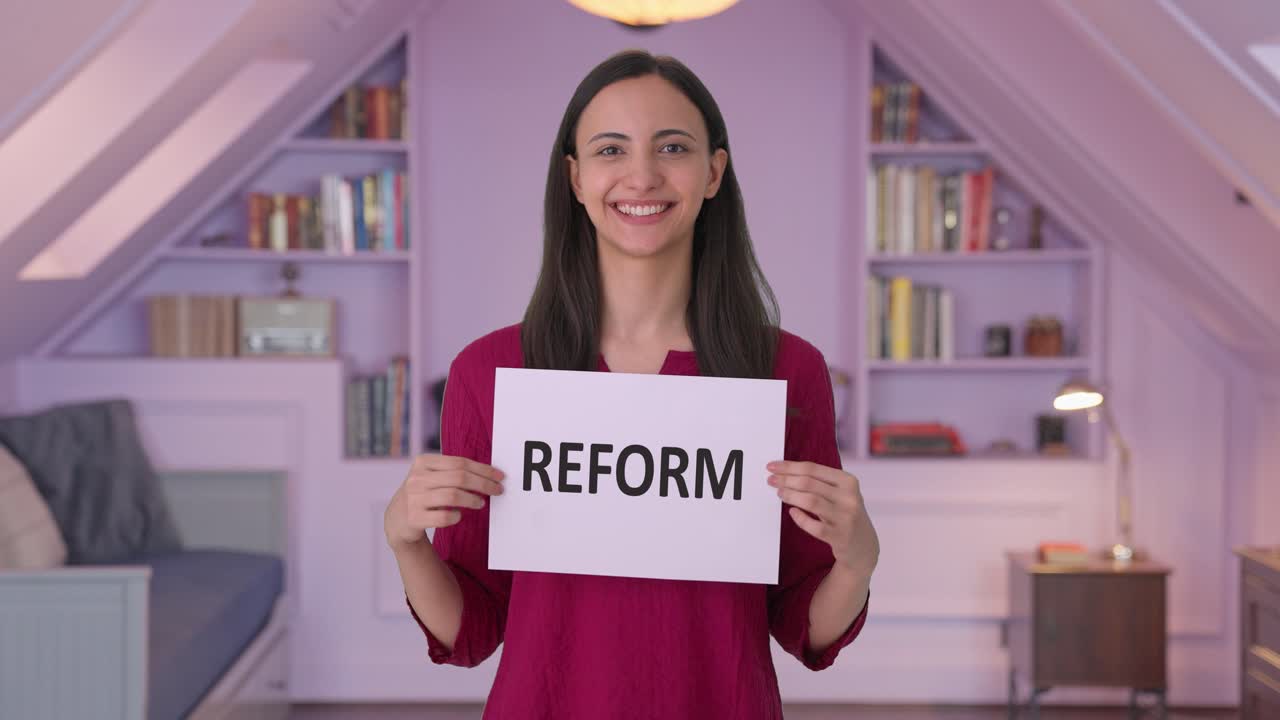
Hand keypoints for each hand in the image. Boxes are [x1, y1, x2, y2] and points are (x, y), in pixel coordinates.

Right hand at [384, 454, 504, 548]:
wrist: (397, 520)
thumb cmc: (423, 494)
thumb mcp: (431, 476)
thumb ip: (454, 472)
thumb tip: (489, 474)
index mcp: (423, 462)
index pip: (459, 462)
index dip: (483, 469)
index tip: (499, 476)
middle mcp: (416, 478)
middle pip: (459, 477)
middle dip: (483, 484)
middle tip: (497, 490)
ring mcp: (414, 498)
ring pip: (452, 495)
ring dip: (472, 500)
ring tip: (481, 503)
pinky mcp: (414, 518)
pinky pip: (443, 517)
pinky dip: (456, 516)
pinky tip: (459, 516)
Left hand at [767, 461, 878, 576]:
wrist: (863, 545)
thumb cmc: (845, 513)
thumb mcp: (840, 493)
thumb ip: (820, 482)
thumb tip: (786, 472)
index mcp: (848, 481)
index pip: (812, 468)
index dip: (789, 467)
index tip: (772, 467)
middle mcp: (849, 497)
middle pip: (809, 483)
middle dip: (786, 480)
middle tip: (771, 480)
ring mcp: (845, 517)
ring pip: (810, 501)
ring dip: (790, 496)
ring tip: (780, 494)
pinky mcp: (840, 536)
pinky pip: (814, 526)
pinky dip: (800, 518)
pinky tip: (793, 512)